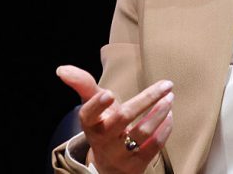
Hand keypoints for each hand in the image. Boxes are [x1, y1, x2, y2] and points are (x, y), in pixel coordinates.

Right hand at [56, 65, 173, 173]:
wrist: (110, 163)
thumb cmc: (104, 123)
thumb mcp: (92, 105)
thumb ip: (82, 85)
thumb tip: (62, 69)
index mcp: (90, 124)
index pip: (89, 115)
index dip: (98, 106)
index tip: (110, 94)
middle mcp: (103, 141)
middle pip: (123, 118)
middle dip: (146, 99)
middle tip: (166, 85)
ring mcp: (120, 154)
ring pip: (142, 132)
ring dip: (160, 112)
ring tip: (170, 97)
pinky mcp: (136, 164)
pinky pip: (153, 146)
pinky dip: (164, 129)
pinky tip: (170, 115)